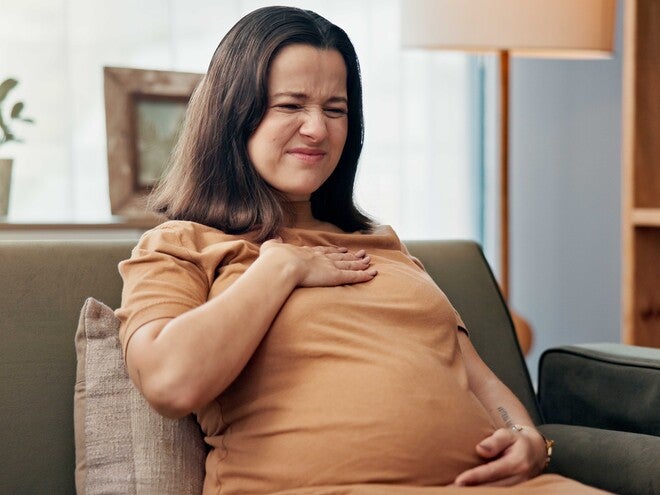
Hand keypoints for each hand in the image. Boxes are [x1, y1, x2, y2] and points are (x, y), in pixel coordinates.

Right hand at [260, 238, 376, 286]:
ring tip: (370, 262)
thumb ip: (274, 243)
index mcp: (307, 252)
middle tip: (361, 254)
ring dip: (360, 264)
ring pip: (350, 265)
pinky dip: (363, 275)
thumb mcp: (271, 247)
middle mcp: (321, 258)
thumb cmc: (274, 259)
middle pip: (340, 257)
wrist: (281, 264)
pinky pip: (353, 276)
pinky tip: (372, 275)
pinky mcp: (335, 276)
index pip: (324, 252)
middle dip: (351, 256)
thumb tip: (274, 239)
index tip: (342, 250)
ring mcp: (330, 266)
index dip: (334, 251)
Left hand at [453, 426, 546, 486]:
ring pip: (495, 493)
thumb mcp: (507, 434)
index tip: (459, 481)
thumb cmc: (516, 441)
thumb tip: (479, 449)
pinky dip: (483, 493)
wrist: (536, 453)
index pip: (492, 472)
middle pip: (492, 488)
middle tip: (450, 490)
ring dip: (475, 493)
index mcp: (517, 463)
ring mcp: (520, 487)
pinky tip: (468, 492)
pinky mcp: (515, 491)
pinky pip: (498, 494)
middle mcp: (520, 478)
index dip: (474, 477)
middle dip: (471, 490)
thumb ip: (494, 441)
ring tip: (455, 492)